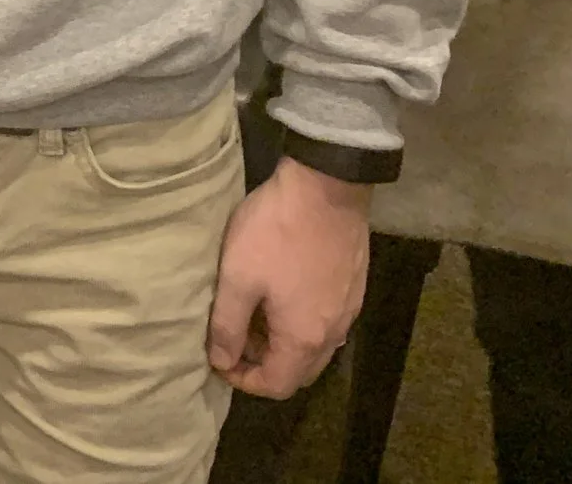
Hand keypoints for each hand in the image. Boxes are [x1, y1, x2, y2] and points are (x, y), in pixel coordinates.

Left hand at [207, 156, 371, 397]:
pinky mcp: (352, 286)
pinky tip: (278, 293)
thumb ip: (226, 325)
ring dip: (280, 342)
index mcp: (305, 339)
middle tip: (233, 337)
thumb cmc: (276, 233)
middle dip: (263, 364)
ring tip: (251, 312)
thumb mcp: (237, 277)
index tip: (219, 359)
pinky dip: (299, 322)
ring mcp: (348, 309)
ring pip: (313, 347)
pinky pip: (324, 322)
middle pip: (298, 371)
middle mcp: (334, 333)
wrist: (326, 187)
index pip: (277, 385)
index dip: (244, 380)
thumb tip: (221, 361)